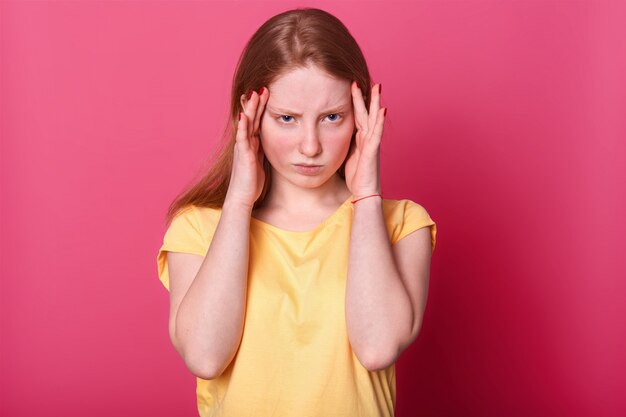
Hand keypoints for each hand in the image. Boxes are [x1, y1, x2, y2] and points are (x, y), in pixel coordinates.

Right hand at [224, 87, 268, 208]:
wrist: (241, 198)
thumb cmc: (251, 184)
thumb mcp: (261, 164)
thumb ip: (263, 153)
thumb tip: (271, 146)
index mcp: (252, 145)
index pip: (258, 122)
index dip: (262, 109)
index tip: (269, 95)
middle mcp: (246, 143)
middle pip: (252, 119)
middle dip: (257, 103)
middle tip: (263, 87)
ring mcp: (243, 148)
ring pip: (247, 124)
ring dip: (250, 109)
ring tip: (254, 94)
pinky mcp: (243, 155)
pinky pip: (243, 138)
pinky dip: (243, 126)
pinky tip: (244, 115)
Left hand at [344, 82, 385, 198]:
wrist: (364, 194)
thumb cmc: (356, 178)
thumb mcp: (346, 156)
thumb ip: (344, 144)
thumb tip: (330, 135)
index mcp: (360, 139)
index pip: (358, 116)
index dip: (355, 102)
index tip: (351, 86)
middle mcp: (368, 139)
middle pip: (366, 113)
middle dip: (365, 97)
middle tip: (363, 80)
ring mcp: (372, 144)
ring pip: (374, 119)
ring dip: (375, 103)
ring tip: (378, 88)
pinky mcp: (373, 152)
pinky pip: (377, 134)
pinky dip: (380, 122)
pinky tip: (383, 110)